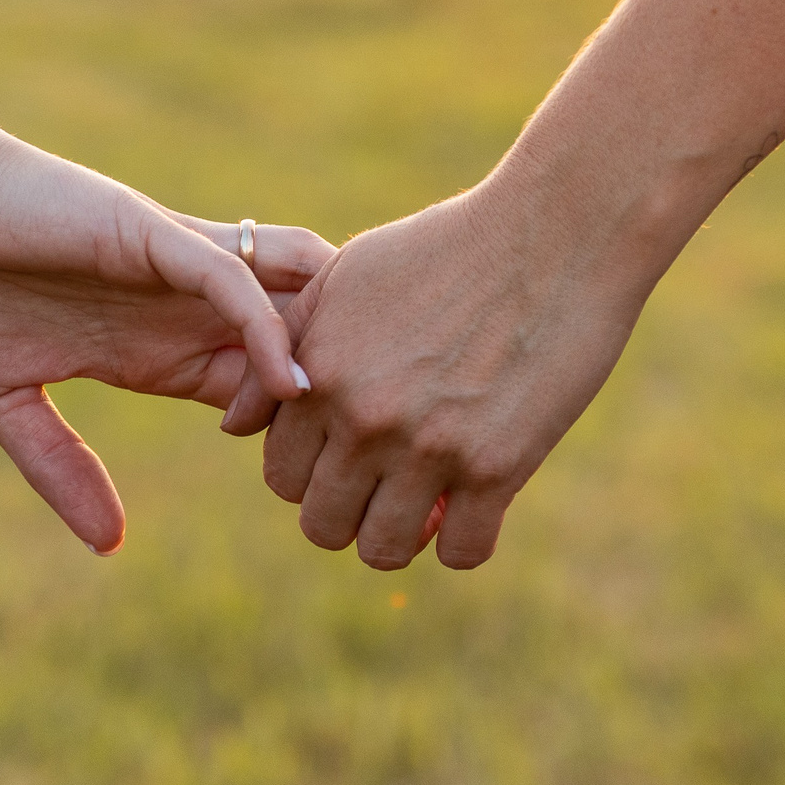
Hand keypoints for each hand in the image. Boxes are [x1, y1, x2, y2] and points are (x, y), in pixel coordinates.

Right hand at [0, 109, 330, 552]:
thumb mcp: (4, 398)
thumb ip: (58, 466)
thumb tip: (109, 545)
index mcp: (155, 345)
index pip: (259, 388)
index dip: (291, 436)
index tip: (299, 488)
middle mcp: (180, 306)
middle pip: (300, 341)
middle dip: (335, 397)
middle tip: (339, 462)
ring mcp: (173, 268)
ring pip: (291, 296)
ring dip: (320, 351)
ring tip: (331, 422)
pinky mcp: (150, 235)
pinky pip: (234, 277)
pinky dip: (268, 326)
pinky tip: (289, 384)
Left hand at [254, 184, 653, 569]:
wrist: (553, 232)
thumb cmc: (448, 246)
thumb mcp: (345, 279)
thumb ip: (281, 349)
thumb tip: (232, 427)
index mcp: (319, 375)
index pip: (282, 475)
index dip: (315, 475)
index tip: (352, 459)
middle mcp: (363, 419)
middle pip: (323, 523)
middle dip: (351, 515)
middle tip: (389, 489)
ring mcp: (429, 447)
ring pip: (384, 550)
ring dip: (403, 537)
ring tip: (430, 508)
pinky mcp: (497, 466)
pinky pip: (463, 552)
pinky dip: (467, 542)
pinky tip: (480, 505)